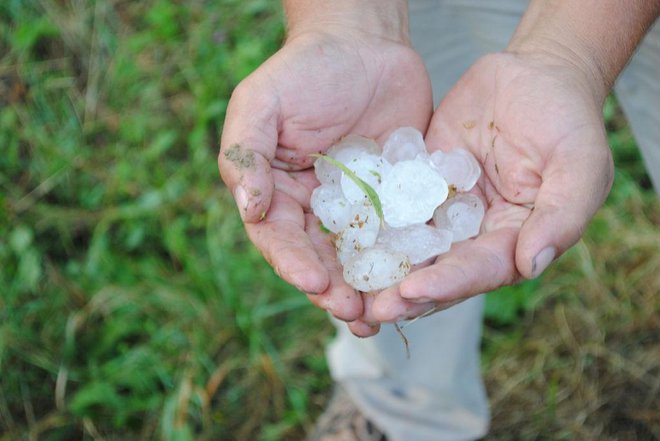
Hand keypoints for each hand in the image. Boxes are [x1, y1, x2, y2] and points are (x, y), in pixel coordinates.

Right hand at [218, 25, 431, 333]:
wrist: (363, 44)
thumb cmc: (304, 70)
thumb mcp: (262, 103)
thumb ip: (247, 153)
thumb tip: (248, 209)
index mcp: (277, 194)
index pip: (279, 238)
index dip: (293, 263)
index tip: (314, 282)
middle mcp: (314, 209)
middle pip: (320, 259)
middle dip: (334, 289)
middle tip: (353, 313)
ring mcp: (357, 208)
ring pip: (360, 258)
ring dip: (369, 290)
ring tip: (383, 317)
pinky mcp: (395, 199)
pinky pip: (400, 234)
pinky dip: (406, 261)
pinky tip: (418, 281)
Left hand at [365, 50, 613, 321]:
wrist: (532, 74)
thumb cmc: (567, 118)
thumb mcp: (579, 162)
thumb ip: (562, 215)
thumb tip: (532, 265)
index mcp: (513, 238)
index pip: (480, 269)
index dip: (448, 282)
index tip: (413, 292)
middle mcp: (473, 233)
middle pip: (438, 270)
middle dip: (406, 293)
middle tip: (371, 311)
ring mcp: (442, 209)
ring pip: (409, 245)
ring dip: (383, 269)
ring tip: (350, 288)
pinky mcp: (418, 183)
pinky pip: (392, 204)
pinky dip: (370, 222)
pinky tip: (340, 235)